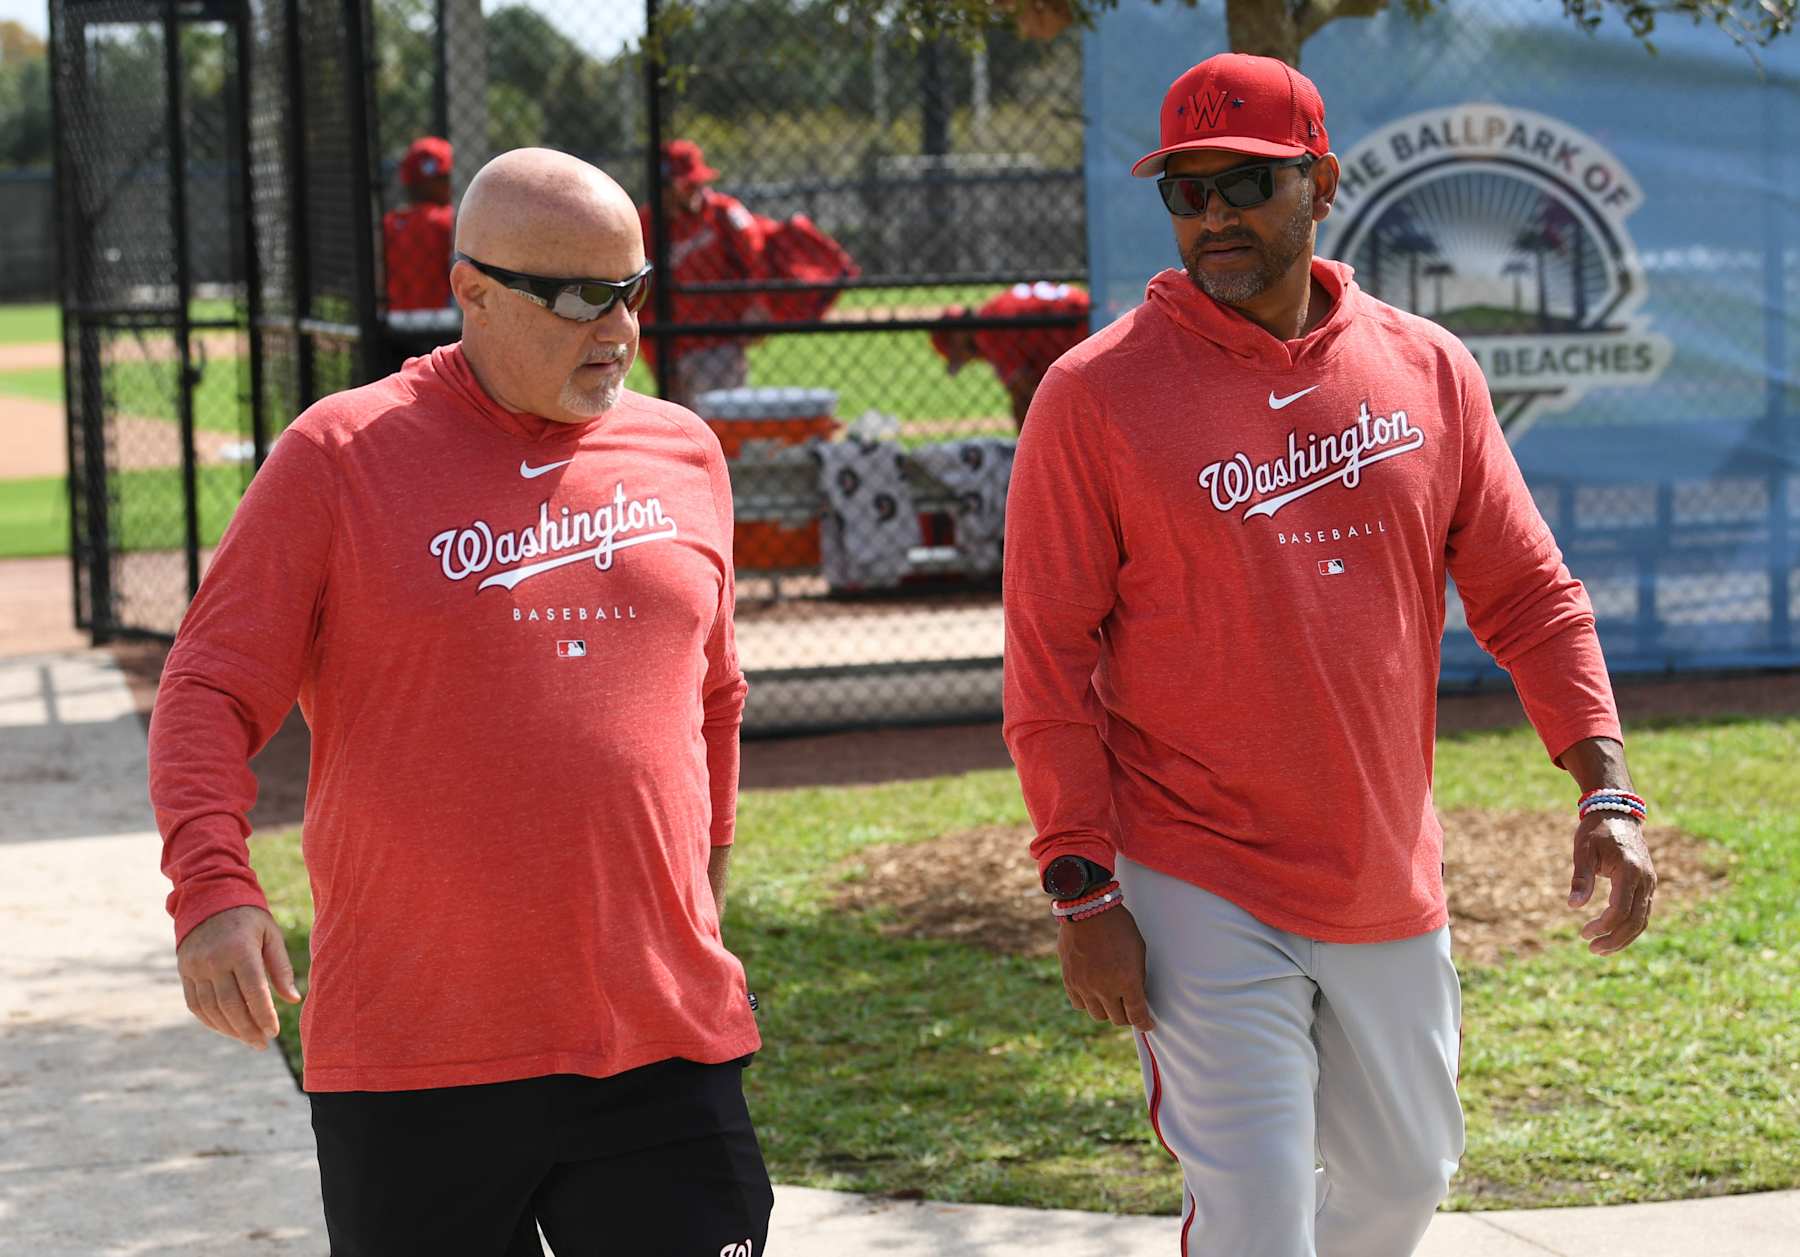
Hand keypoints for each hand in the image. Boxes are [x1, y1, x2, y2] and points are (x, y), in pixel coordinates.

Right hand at [175, 905, 301, 1049]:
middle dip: (248, 1029)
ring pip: (212, 1009)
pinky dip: (211, 1021)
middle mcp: (214, 960)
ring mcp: (195, 968)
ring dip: (230, 1029)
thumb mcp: (271, 935)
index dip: (264, 1015)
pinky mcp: (184, 972)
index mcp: (239, 949)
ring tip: (249, 1039)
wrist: (209, 898)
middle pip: (231, 1005)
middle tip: (263, 1043)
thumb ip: (281, 968)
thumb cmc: (249, 919)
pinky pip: (196, 1005)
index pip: (253, 991)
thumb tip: (293, 999)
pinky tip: (227, 1029)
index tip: (274, 1032)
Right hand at [1058, 906, 1153, 1031]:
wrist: (1087, 909)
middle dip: (1127, 1016)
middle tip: (1130, 1009)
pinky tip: (1093, 993)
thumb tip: (1136, 993)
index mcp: (1127, 980)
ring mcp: (1085, 986)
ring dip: (1107, 1011)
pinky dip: (1088, 1002)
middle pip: (1117, 1019)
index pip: (1137, 1015)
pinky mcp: (1070, 981)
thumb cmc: (1118, 925)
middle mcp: (1105, 988)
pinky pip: (1079, 1004)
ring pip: (1098, 1015)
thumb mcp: (1138, 950)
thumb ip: (1136, 976)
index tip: (1147, 1024)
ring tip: (1111, 1001)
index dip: (1144, 1023)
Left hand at [1568, 812, 1656, 954]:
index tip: (1584, 934)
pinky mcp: (1648, 885)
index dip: (1604, 926)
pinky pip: (1642, 913)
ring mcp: (1650, 883)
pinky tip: (1611, 935)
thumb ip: (1580, 878)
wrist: (1617, 813)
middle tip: (1592, 948)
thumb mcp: (1583, 850)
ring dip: (1623, 938)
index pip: (1620, 909)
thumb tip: (1573, 906)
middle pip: (1635, 921)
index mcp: (1630, 871)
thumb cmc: (1596, 831)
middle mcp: (1645, 880)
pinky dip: (1629, 927)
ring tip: (1599, 948)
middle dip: (1614, 939)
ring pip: (1642, 920)